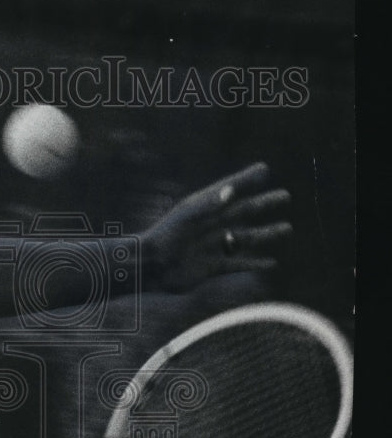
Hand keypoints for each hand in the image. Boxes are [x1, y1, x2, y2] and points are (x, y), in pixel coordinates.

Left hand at [141, 162, 291, 292]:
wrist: (151, 268)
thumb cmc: (166, 238)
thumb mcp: (187, 217)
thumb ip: (209, 203)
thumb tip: (231, 191)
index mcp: (206, 209)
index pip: (231, 189)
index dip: (247, 179)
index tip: (264, 169)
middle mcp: (212, 226)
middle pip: (244, 212)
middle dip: (264, 204)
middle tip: (285, 196)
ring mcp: (213, 246)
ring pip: (246, 238)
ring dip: (266, 233)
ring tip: (287, 228)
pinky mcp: (211, 267)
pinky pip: (238, 264)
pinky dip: (254, 263)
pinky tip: (271, 263)